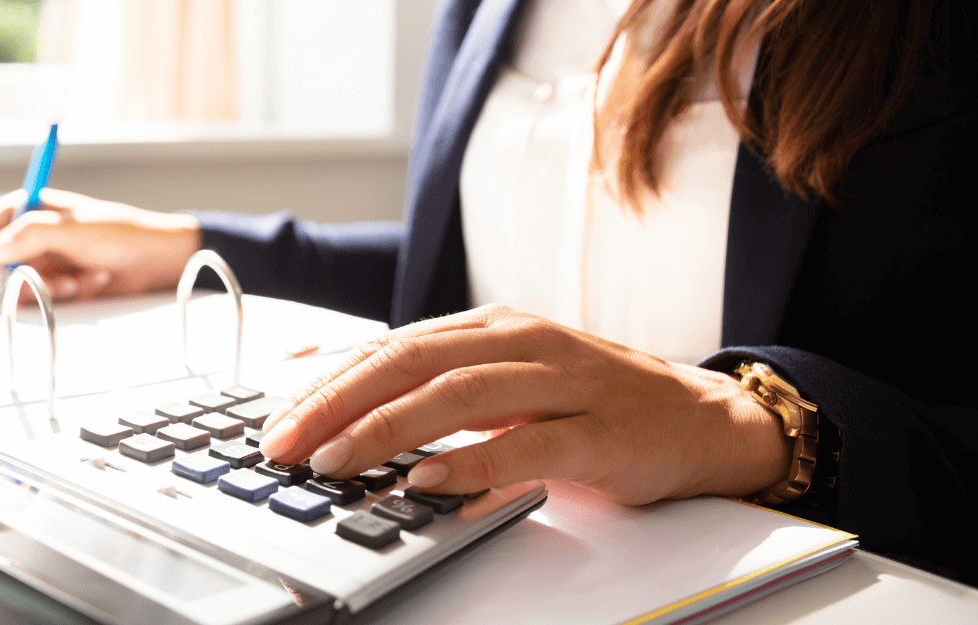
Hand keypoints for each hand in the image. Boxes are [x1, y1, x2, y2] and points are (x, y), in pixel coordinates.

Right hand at [0, 188, 200, 301]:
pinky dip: (62, 295)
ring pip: (14, 286)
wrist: (157, 261)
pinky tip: (88, 283)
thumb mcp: (76, 229)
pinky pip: (38, 299)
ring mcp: (40, 261)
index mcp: (28, 208)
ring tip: (78, 280)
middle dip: (22, 273)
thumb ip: (33, 235)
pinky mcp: (53, 285)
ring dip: (46, 286)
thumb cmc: (123, 234)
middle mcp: (29, 234)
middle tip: (46, 275)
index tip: (4, 259)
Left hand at [258, 304, 789, 504]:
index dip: (327, 383)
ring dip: (388, 429)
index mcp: (490, 327)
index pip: (389, 346)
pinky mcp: (601, 434)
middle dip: (337, 403)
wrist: (701, 418)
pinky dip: (472, 465)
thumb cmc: (590, 402)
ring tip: (338, 461)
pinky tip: (428, 482)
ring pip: (459, 395)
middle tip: (287, 444)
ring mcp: (564, 385)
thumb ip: (431, 384)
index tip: (276, 422)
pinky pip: (527, 447)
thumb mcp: (504, 379)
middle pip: (411, 361)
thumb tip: (336, 394)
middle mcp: (521, 343)